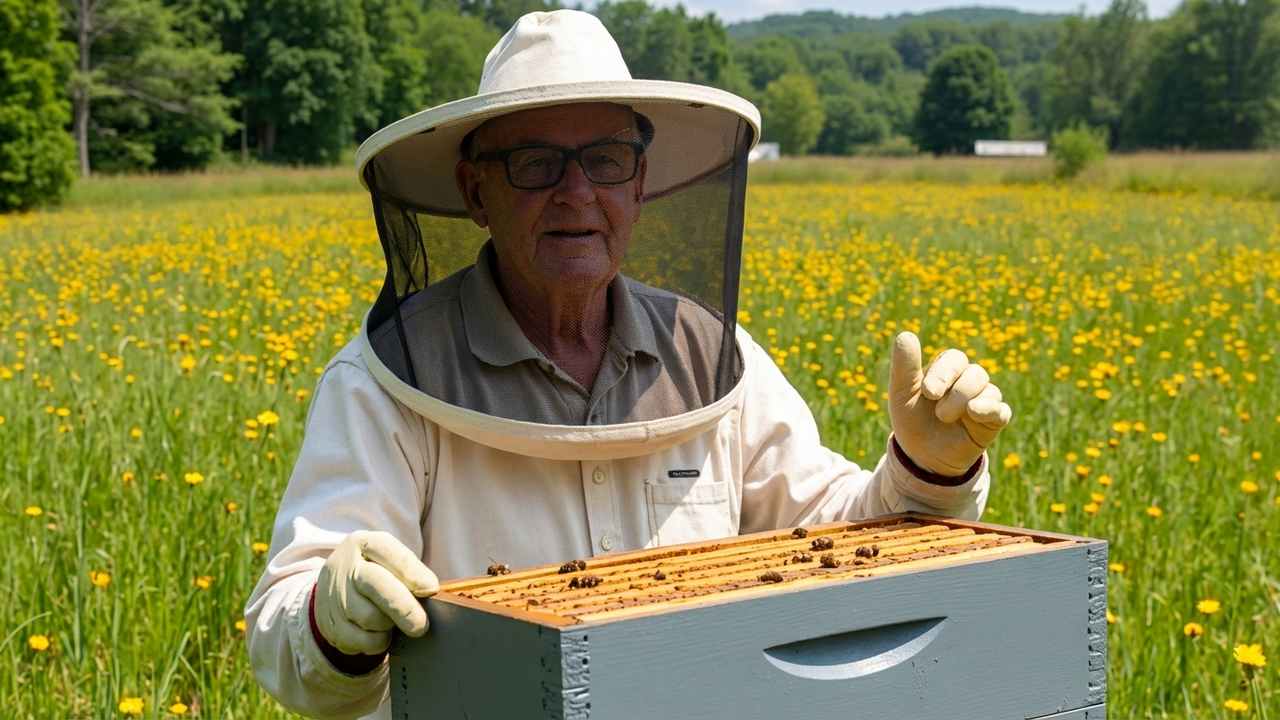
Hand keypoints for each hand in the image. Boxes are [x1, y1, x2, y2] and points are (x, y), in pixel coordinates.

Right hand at [313, 530, 439, 655]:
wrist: (332, 590)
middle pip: (377, 586)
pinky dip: (378, 641)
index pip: (388, 552)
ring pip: (370, 618)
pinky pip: (363, 641)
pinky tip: (380, 633)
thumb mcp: (388, 559)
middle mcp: (345, 567)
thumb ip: (409, 569)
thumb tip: (429, 590)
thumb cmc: (374, 573)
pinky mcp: (331, 625)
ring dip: (390, 625)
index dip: (412, 572)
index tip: (431, 588)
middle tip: (421, 625)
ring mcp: (334, 597)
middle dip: (404, 608)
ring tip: (393, 621)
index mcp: (363, 543)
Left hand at [888, 331, 1012, 476]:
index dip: (944, 372)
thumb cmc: (911, 419)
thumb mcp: (902, 393)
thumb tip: (905, 334)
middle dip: (956, 389)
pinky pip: (1000, 410)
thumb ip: (904, 366)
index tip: (928, 392)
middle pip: (975, 372)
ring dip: (965, 400)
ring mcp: (983, 400)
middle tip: (937, 409)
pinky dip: (989, 409)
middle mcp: (968, 381)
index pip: (955, 359)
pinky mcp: (992, 421)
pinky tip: (974, 412)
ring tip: (944, 416)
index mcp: (948, 370)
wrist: (920, 455)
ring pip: (988, 389)